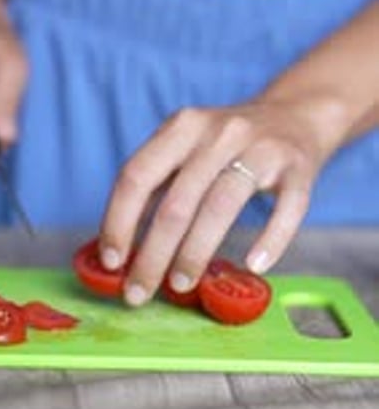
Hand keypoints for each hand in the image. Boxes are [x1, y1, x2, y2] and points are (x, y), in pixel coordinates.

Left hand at [99, 98, 335, 306]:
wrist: (295, 115)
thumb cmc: (228, 145)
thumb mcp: (188, 147)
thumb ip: (157, 185)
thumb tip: (118, 247)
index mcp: (182, 127)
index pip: (136, 175)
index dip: (118, 221)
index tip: (111, 262)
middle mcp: (219, 133)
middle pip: (176, 202)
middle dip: (152, 255)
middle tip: (139, 293)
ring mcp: (261, 148)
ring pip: (220, 207)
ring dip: (195, 253)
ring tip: (180, 285)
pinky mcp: (298, 168)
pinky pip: (286, 209)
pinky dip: (270, 240)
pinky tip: (254, 265)